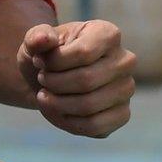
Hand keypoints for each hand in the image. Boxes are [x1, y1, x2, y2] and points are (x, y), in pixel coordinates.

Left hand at [19, 20, 136, 137]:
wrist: (50, 80)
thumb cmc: (47, 56)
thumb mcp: (36, 41)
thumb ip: (37, 37)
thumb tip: (44, 39)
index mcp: (108, 34)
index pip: (83, 53)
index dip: (53, 63)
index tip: (40, 62)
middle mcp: (125, 61)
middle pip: (86, 81)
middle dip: (54, 85)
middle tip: (42, 80)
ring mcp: (126, 89)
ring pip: (89, 106)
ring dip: (57, 105)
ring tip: (45, 96)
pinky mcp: (122, 114)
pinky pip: (95, 127)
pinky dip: (68, 123)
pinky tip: (57, 112)